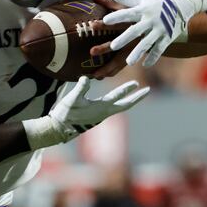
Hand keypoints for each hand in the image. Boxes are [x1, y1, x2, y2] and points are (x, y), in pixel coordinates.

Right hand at [23, 76, 148, 148]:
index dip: (129, 91)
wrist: (59, 128)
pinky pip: (112, 106)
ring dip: (128, 98)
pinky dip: (118, 100)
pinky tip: (117, 97)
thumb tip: (86, 78)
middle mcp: (104, 112)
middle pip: (125, 104)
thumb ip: (80, 88)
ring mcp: (101, 114)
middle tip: (147, 90)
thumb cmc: (65, 114)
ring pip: (119, 105)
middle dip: (136, 97)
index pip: (119, 98)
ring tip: (135, 90)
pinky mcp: (96, 115)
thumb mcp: (72, 99)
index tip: (140, 85)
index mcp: (101, 108)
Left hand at [92, 0, 202, 66]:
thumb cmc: (157, 2)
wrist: (181, 4)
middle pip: (135, 30)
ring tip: (129, 62)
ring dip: (138, 52)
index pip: (128, 13)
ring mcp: (160, 29)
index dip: (117, 16)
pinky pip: (160, 49)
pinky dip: (153, 57)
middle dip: (124, 38)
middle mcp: (150, 20)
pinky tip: (145, 65)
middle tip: (113, 46)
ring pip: (147, 42)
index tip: (106, 20)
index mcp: (143, 9)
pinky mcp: (167, 37)